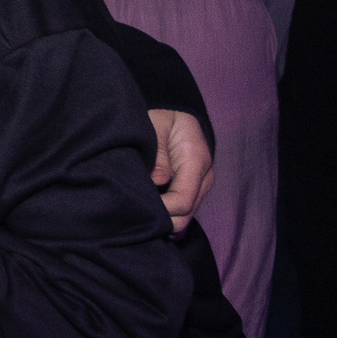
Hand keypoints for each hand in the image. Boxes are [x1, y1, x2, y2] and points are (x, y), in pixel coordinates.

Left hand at [145, 108, 211, 231]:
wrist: (178, 116)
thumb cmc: (163, 118)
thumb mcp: (156, 126)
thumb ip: (158, 153)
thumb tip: (157, 180)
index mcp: (196, 161)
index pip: (182, 200)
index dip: (161, 210)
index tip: (136, 207)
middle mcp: (204, 178)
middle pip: (185, 216)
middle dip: (161, 220)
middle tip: (133, 214)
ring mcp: (201, 187)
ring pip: (184, 219)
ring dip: (163, 221)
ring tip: (139, 214)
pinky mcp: (194, 192)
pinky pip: (183, 214)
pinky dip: (167, 218)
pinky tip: (150, 214)